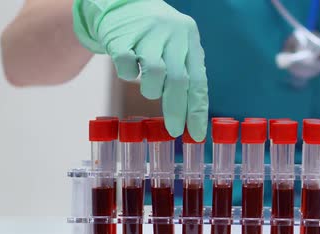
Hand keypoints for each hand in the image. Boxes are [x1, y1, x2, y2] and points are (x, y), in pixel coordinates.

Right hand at [73, 0, 207, 139]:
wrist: (121, 3)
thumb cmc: (154, 34)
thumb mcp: (177, 45)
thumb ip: (186, 74)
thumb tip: (191, 116)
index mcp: (190, 38)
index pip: (198, 80)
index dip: (197, 111)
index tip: (196, 134)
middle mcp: (172, 33)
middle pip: (178, 80)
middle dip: (177, 110)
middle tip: (174, 130)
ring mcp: (147, 33)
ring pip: (154, 75)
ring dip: (151, 90)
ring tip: (149, 85)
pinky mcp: (122, 36)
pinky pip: (127, 68)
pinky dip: (128, 74)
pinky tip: (130, 68)